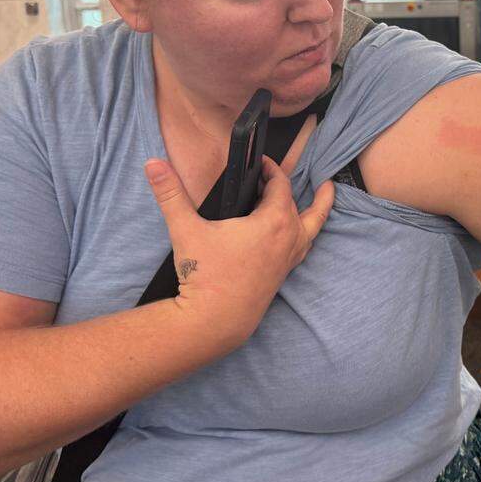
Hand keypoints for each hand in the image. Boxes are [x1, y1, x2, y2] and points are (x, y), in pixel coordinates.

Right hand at [142, 119, 333, 346]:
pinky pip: (306, 244)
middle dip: (289, 186)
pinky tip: (300, 231)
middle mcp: (290, 237)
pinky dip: (308, 231)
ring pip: (313, 225)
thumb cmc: (205, 275)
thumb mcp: (186, 229)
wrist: (215, 320)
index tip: (259, 162)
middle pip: (300, 202)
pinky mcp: (285, 272)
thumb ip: (170, 194)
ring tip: (327, 192)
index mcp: (274, 221)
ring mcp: (290, 257)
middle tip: (287, 176)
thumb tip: (152, 163)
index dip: (271, 169)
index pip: (280, 185)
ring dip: (319, 207)